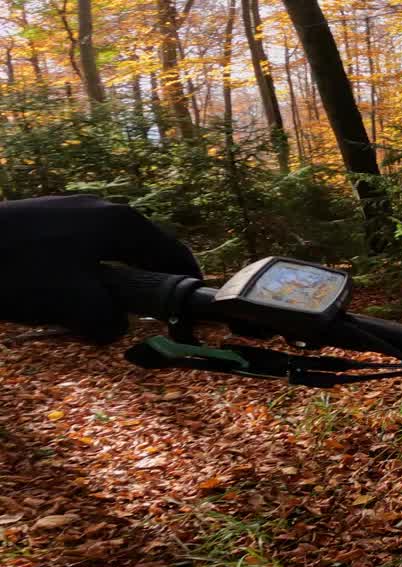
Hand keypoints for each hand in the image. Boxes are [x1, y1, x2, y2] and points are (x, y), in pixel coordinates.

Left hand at [0, 195, 201, 342]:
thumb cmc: (20, 273)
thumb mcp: (77, 308)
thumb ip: (110, 323)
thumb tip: (113, 327)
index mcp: (122, 223)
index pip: (174, 253)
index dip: (186, 288)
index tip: (188, 317)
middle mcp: (103, 209)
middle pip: (142, 253)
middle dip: (143, 290)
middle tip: (133, 320)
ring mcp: (71, 210)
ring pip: (108, 254)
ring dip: (107, 287)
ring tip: (86, 315)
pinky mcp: (44, 219)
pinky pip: (80, 251)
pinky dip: (81, 277)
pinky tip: (55, 297)